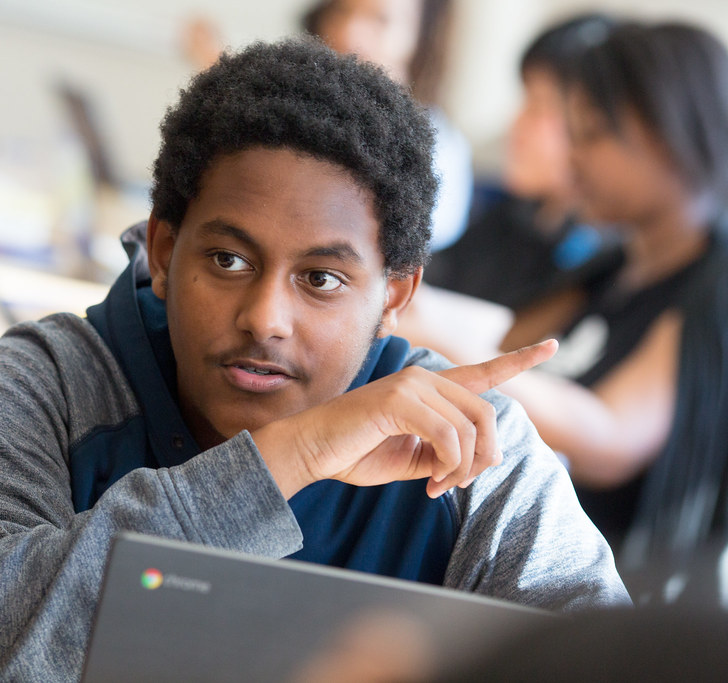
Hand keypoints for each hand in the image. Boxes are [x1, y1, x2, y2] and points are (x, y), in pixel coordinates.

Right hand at [253, 340, 556, 498]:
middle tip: (459, 484)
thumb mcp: (412, 457)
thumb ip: (445, 452)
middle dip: (484, 457)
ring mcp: (411, 386)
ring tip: (442, 485)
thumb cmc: (355, 452)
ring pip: (470, 427)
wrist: (312, 451)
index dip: (520, 359)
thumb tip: (479, 460)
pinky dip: (449, 464)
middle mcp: (423, 378)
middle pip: (486, 413)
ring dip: (464, 467)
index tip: (552, 346)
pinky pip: (448, 436)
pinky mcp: (398, 401)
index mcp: (428, 388)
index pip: (482, 371)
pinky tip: (432, 481)